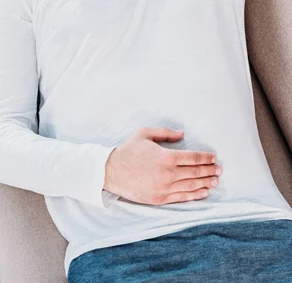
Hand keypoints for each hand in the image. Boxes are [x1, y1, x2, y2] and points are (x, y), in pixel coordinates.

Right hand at [104, 126, 221, 204]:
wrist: (112, 171)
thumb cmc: (128, 150)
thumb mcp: (145, 133)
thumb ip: (165, 133)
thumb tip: (182, 134)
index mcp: (165, 156)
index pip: (192, 158)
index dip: (206, 158)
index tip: (214, 157)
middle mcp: (167, 173)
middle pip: (195, 172)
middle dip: (210, 170)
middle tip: (220, 169)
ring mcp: (164, 188)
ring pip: (191, 185)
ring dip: (206, 183)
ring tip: (216, 181)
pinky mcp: (160, 199)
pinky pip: (182, 197)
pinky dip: (195, 195)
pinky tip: (204, 192)